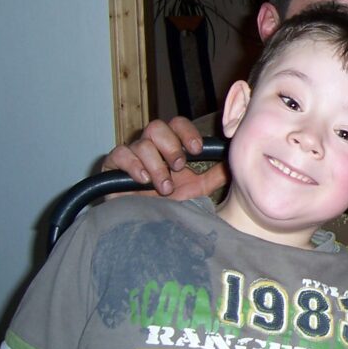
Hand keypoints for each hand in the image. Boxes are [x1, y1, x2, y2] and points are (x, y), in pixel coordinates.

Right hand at [102, 117, 227, 198]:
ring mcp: (131, 154)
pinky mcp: (112, 166)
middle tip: (179, 166)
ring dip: (156, 166)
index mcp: (170, 146)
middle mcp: (150, 145)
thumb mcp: (196, 190)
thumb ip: (214, 175)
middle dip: (171, 146)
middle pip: (157, 127)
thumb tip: (234, 162)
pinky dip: (133, 166)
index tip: (196, 149)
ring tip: (164, 187)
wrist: (144, 224)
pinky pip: (120, 154)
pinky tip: (143, 180)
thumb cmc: (168, 204)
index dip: (187, 132)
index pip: (177, 124)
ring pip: (142, 144)